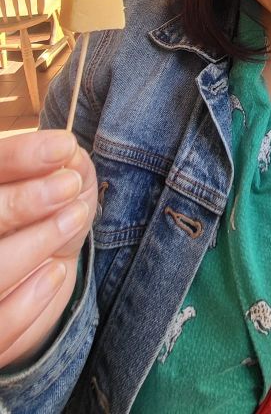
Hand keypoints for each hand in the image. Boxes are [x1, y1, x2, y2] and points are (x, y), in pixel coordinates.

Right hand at [0, 130, 96, 369]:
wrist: (26, 286)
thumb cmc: (36, 224)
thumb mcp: (51, 192)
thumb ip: (60, 169)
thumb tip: (70, 156)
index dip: (20, 155)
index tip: (64, 147)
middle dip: (25, 200)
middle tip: (70, 185)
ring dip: (36, 242)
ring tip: (74, 218)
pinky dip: (28, 300)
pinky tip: (56, 274)